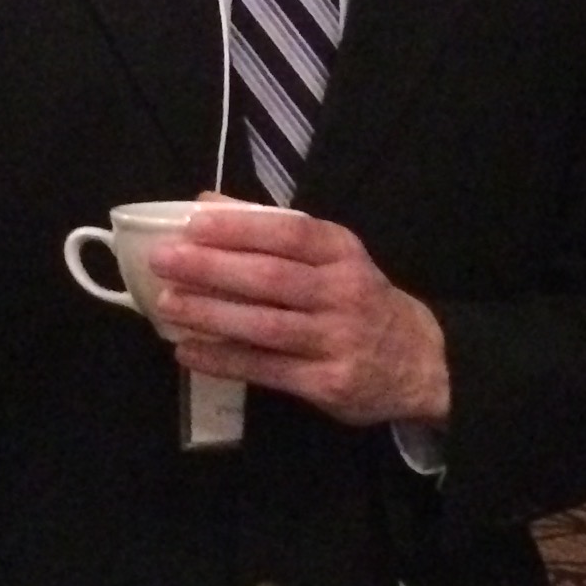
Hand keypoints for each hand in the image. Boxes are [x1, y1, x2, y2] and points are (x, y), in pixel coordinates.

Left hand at [147, 202, 449, 427]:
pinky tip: (188, 351)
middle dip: (212, 268)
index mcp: (342, 253)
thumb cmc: (360, 300)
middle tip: (165, 261)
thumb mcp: (332, 256)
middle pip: (271, 278)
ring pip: (265, 325)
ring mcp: (336, 340)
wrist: (420, 362)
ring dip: (211, 314)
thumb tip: (207, 203)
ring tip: (167, 305)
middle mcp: (343, 293)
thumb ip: (273, 230)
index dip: (240, 227)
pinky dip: (223, 360)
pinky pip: (266, 369)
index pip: (290, 232)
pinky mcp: (327, 383)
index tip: (193, 222)